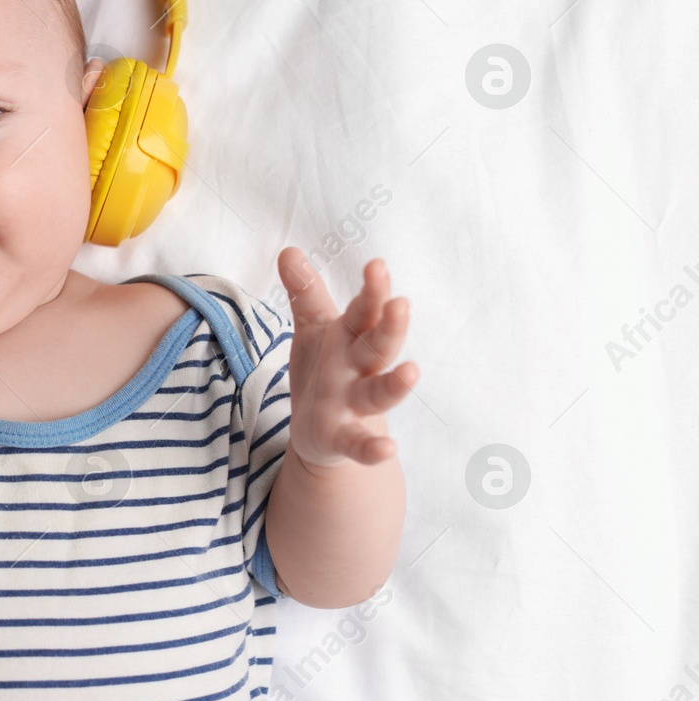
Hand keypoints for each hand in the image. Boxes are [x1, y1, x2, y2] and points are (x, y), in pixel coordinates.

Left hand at [276, 248, 418, 470]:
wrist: (318, 429)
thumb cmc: (324, 369)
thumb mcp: (314, 328)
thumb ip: (305, 292)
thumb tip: (288, 250)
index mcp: (352, 338)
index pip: (366, 311)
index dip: (372, 290)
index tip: (376, 265)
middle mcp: (360, 369)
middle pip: (379, 345)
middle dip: (391, 326)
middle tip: (401, 304)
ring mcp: (354, 404)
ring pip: (379, 393)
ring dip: (396, 384)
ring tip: (412, 371)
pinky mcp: (342, 437)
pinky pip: (359, 443)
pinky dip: (373, 448)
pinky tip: (387, 450)